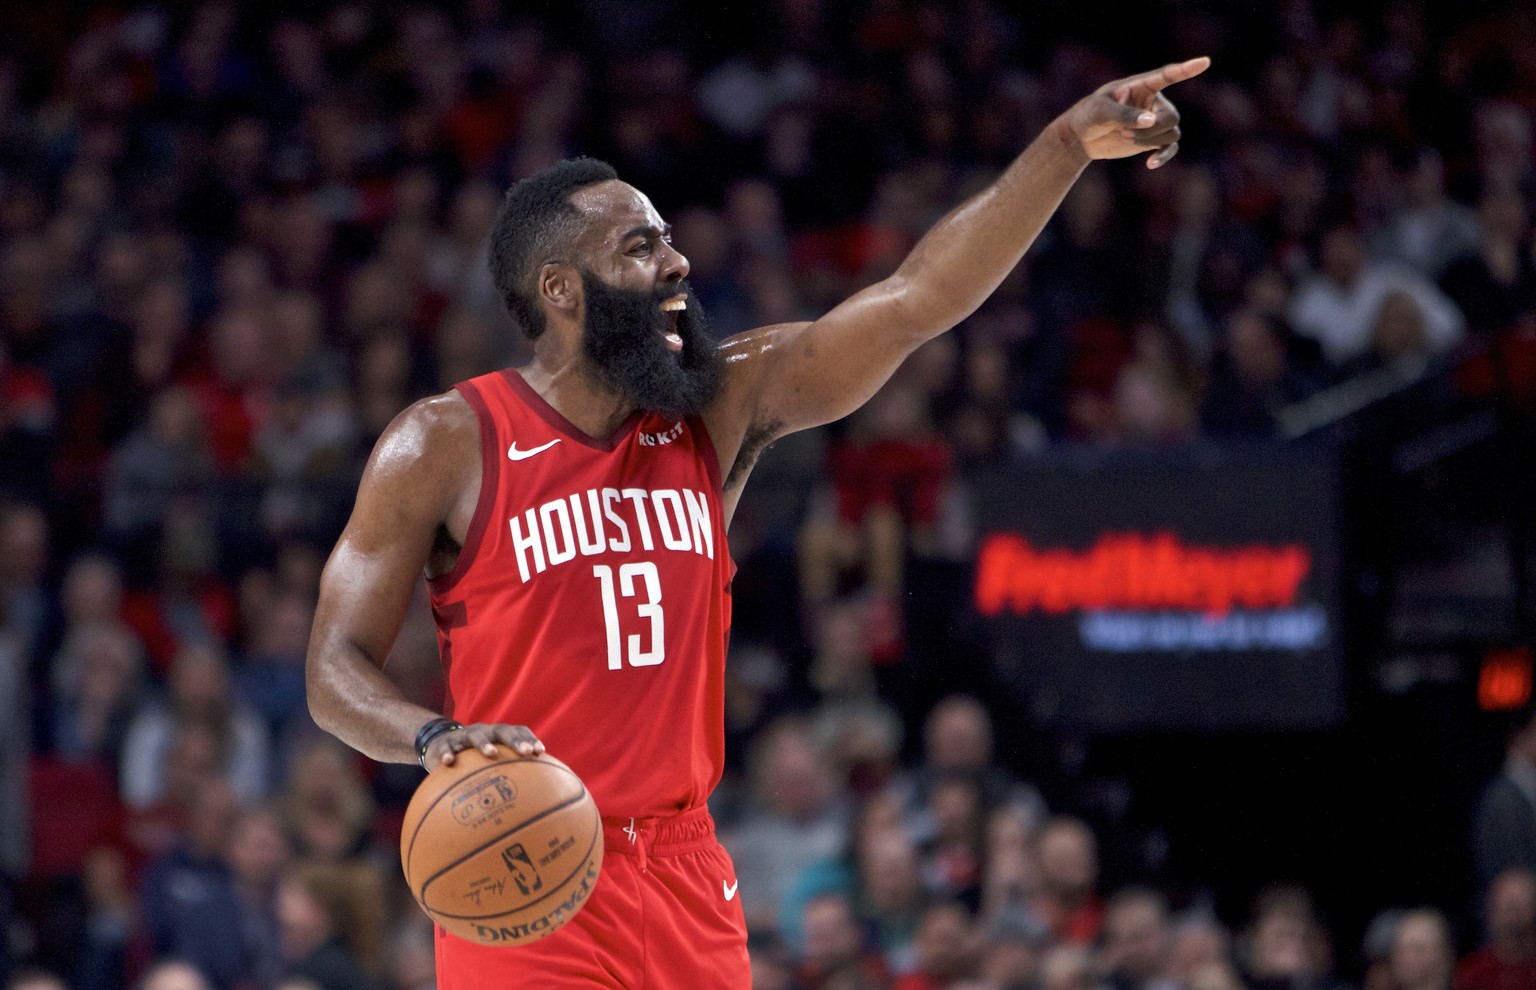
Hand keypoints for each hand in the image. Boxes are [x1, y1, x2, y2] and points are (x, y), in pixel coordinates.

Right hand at [426, 722, 545, 770]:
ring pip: (475, 736)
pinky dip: (447, 753)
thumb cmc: (472, 758)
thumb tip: (530, 795)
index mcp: (497, 734)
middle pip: (501, 731)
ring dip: (484, 743)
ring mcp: (464, 736)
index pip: (517, 731)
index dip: (529, 738)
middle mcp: (484, 731)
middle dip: (515, 740)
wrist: (440, 745)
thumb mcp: (489, 761)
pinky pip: (445, 747)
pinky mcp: (444, 743)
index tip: (540, 751)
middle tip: (525, 752)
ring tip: (491, 753)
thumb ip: (507, 771)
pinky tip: (449, 761)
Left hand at [1060, 57, 1210, 167]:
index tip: (1204, 61)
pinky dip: (1163, 156)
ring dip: (1149, 140)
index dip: (1186, 69)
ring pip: (1171, 133)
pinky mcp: (1152, 140)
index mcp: (1143, 85)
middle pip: (1171, 117)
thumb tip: (1150, 121)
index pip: (1168, 75)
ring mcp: (1155, 121)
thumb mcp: (1101, 110)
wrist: (1083, 136)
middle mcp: (1154, 102)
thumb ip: (1124, 114)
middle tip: (1125, 133)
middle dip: (1152, 129)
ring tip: (1124, 138)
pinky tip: (1150, 164)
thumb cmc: (1089, 115)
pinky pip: (1169, 148)